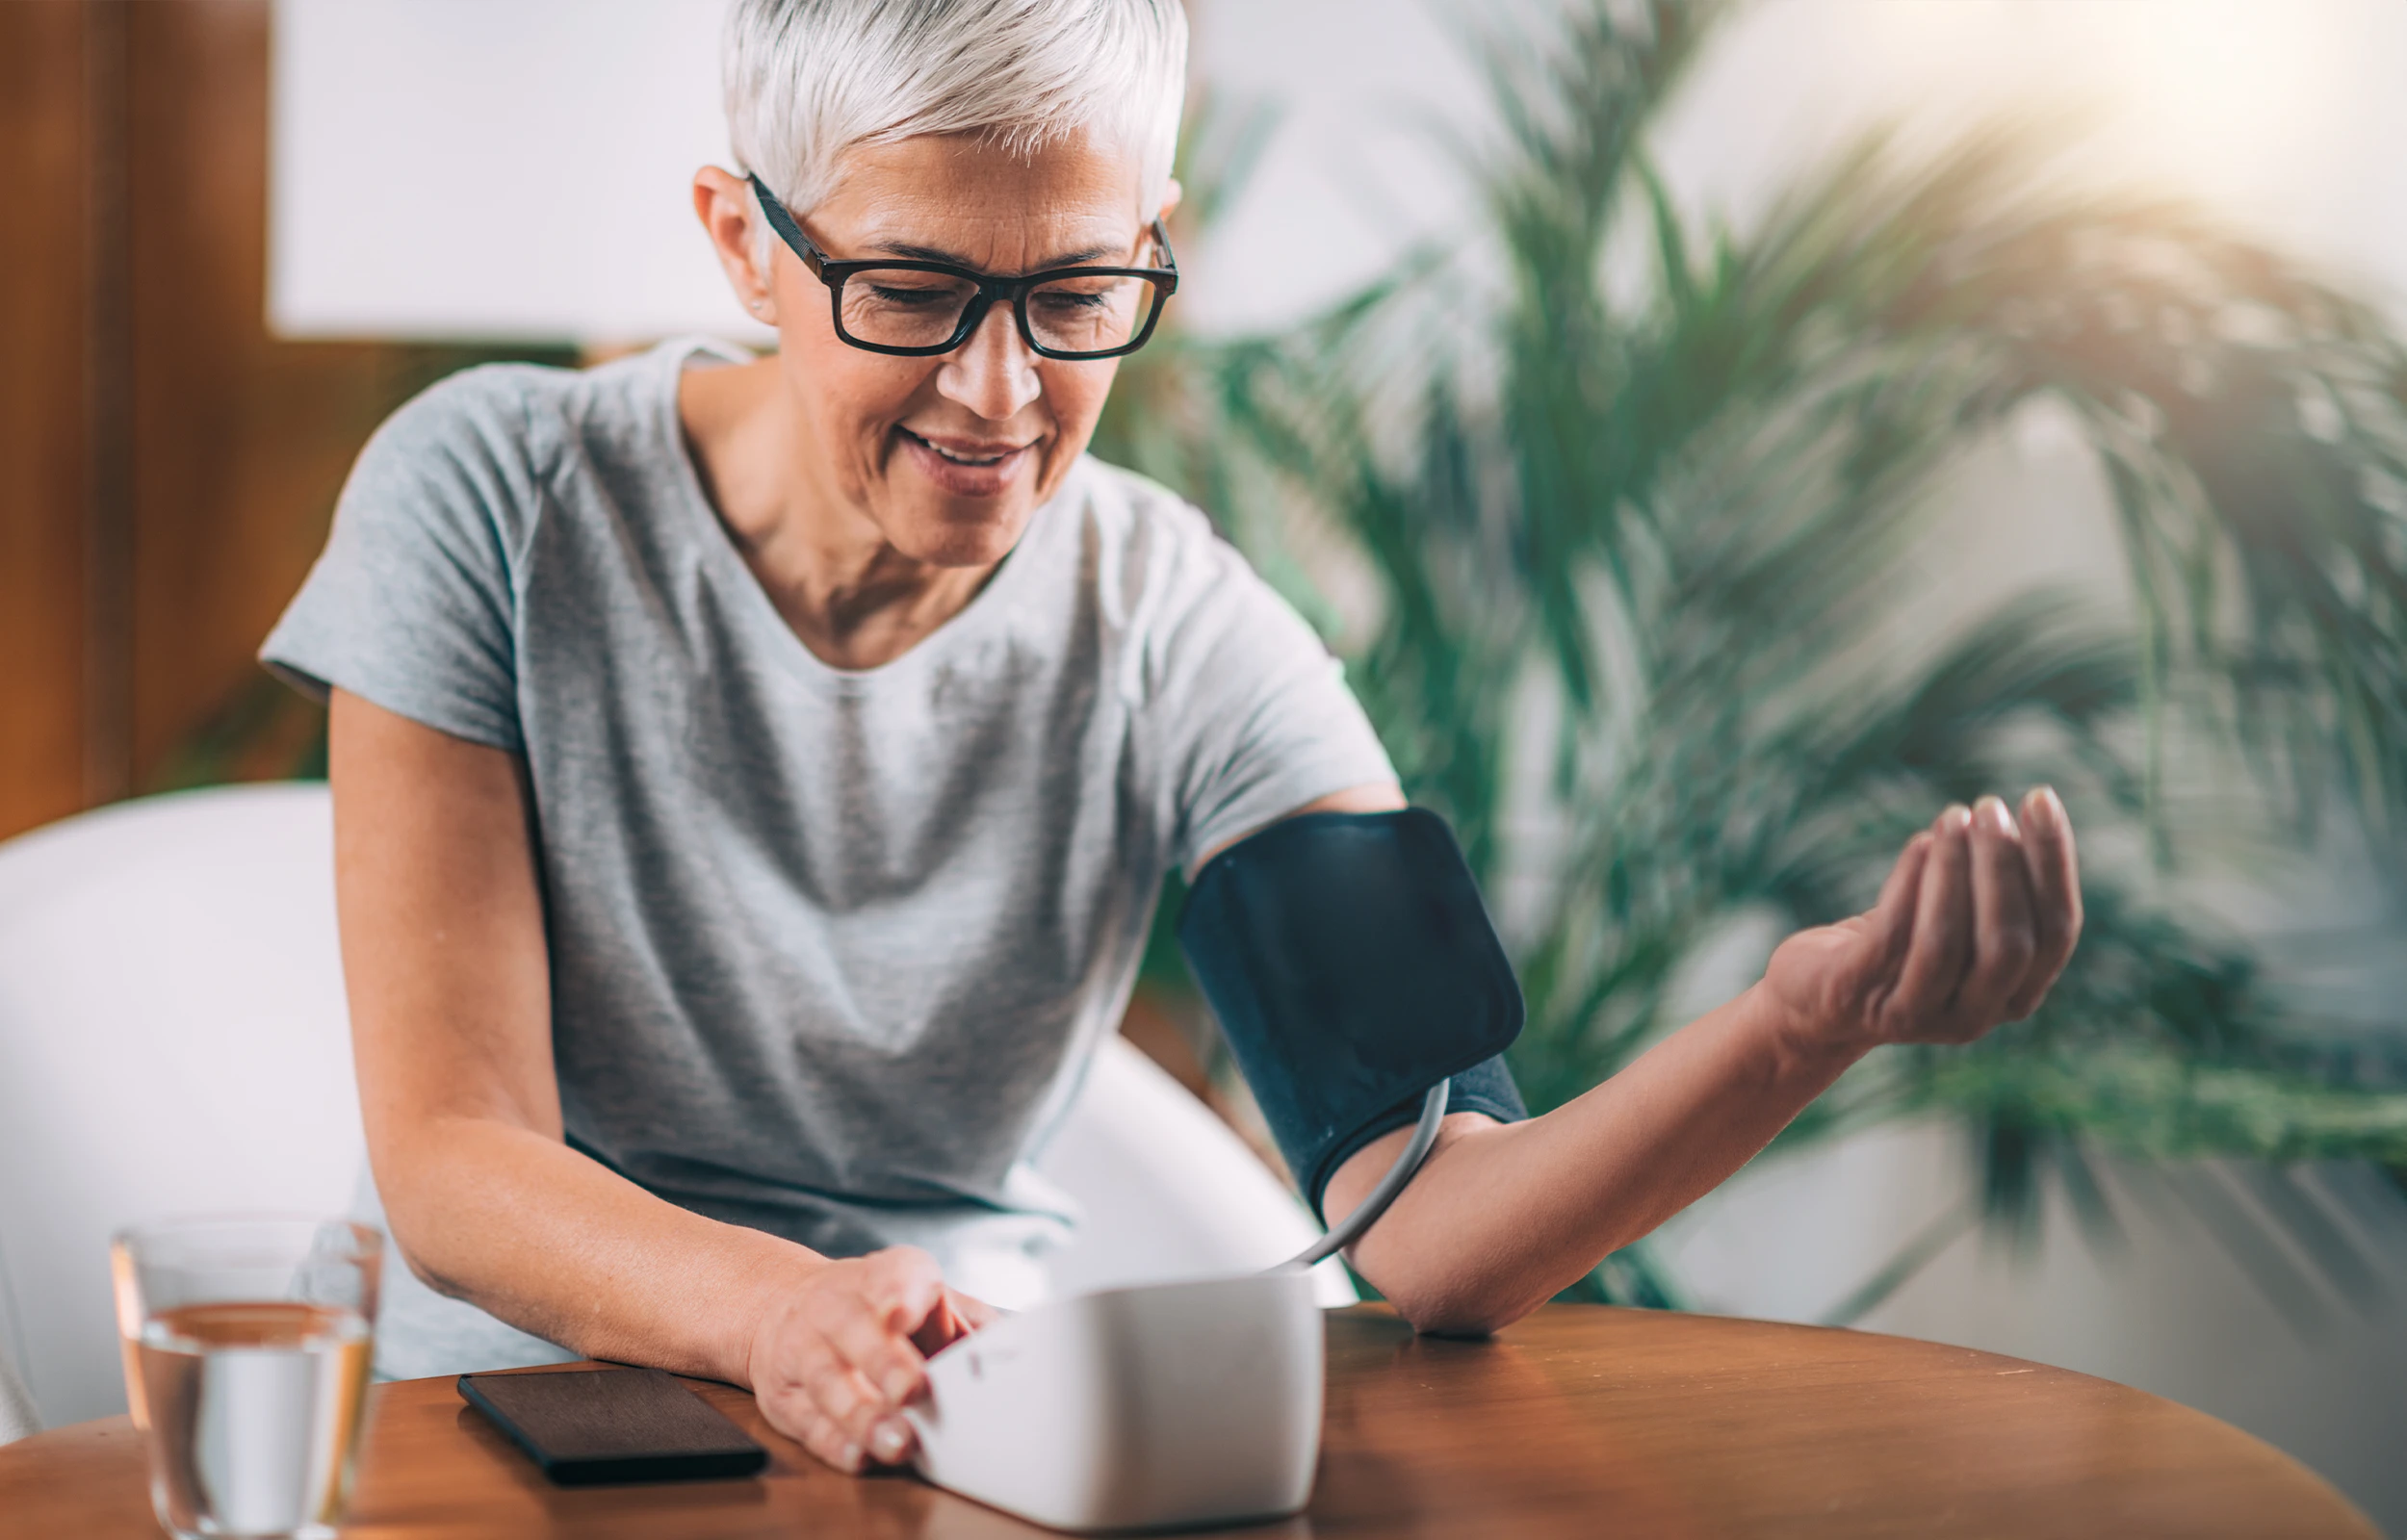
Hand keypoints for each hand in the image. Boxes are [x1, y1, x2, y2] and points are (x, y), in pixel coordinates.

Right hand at [745, 1246, 994, 1472]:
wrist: (783, 1305)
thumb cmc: (875, 1307)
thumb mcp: (919, 1293)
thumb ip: (965, 1319)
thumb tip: (1008, 1345)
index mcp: (881, 1277)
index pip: (893, 1276)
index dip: (899, 1294)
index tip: (903, 1314)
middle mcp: (837, 1308)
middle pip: (856, 1332)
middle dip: (885, 1362)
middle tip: (913, 1390)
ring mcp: (805, 1349)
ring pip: (829, 1381)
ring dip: (863, 1414)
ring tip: (897, 1441)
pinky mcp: (784, 1394)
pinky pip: (807, 1420)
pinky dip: (834, 1441)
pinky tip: (860, 1455)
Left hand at [1762, 788, 2080, 1055]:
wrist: (1816, 998)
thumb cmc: (1902, 945)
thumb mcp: (1961, 922)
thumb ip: (2000, 889)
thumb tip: (2035, 810)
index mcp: (2016, 996)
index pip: (2057, 934)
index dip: (2054, 865)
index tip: (2040, 798)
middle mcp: (1975, 1018)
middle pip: (2009, 944)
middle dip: (2003, 868)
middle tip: (1989, 807)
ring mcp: (1916, 1015)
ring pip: (1947, 941)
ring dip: (1954, 870)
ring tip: (1953, 815)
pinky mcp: (1860, 998)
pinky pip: (1893, 936)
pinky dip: (1911, 882)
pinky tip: (1920, 841)